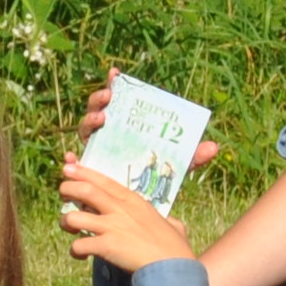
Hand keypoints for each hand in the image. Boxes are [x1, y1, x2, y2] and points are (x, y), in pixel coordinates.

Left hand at [56, 160, 195, 271]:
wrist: (173, 268)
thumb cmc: (176, 249)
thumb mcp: (174, 226)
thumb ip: (168, 220)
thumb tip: (172, 223)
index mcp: (134, 201)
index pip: (104, 181)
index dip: (84, 173)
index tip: (69, 168)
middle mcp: (120, 209)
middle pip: (85, 191)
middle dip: (68, 188)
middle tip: (62, 191)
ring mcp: (112, 227)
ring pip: (74, 217)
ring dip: (65, 222)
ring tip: (68, 228)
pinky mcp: (106, 246)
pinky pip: (78, 245)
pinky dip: (75, 251)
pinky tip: (80, 255)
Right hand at [72, 74, 222, 173]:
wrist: (140, 212)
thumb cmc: (155, 182)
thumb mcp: (176, 168)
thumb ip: (192, 158)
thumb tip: (214, 148)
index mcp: (124, 128)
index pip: (117, 102)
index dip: (114, 85)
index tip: (115, 73)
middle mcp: (106, 136)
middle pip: (97, 111)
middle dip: (99, 99)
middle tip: (110, 97)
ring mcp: (94, 152)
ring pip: (83, 131)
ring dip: (89, 120)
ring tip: (101, 118)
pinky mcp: (86, 171)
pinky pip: (74, 163)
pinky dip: (71, 158)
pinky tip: (72, 156)